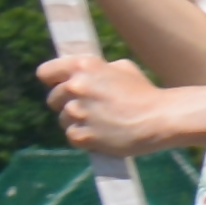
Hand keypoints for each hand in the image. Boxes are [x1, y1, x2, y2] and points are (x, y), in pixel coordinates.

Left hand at [35, 50, 173, 154]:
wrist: (160, 118)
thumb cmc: (144, 92)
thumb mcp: (123, 68)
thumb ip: (97, 70)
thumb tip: (81, 75)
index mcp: (84, 66)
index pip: (45, 72)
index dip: (53, 80)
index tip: (60, 85)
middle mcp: (76, 87)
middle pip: (53, 98)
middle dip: (68, 103)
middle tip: (89, 107)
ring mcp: (78, 112)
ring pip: (62, 119)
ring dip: (77, 121)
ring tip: (100, 122)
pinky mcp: (82, 135)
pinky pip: (72, 136)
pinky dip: (84, 137)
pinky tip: (102, 134)